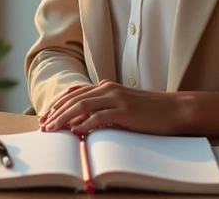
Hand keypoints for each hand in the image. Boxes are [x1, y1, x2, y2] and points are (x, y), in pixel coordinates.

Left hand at [37, 80, 191, 135]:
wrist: (175, 109)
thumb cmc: (149, 110)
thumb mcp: (122, 104)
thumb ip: (103, 108)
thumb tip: (81, 121)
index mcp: (106, 86)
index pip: (74, 93)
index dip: (57, 104)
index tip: (46, 116)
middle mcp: (108, 89)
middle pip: (74, 99)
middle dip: (55, 112)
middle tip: (43, 125)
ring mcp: (117, 99)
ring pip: (82, 106)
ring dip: (64, 118)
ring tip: (52, 128)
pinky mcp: (125, 111)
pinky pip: (99, 117)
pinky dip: (85, 124)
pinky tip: (75, 132)